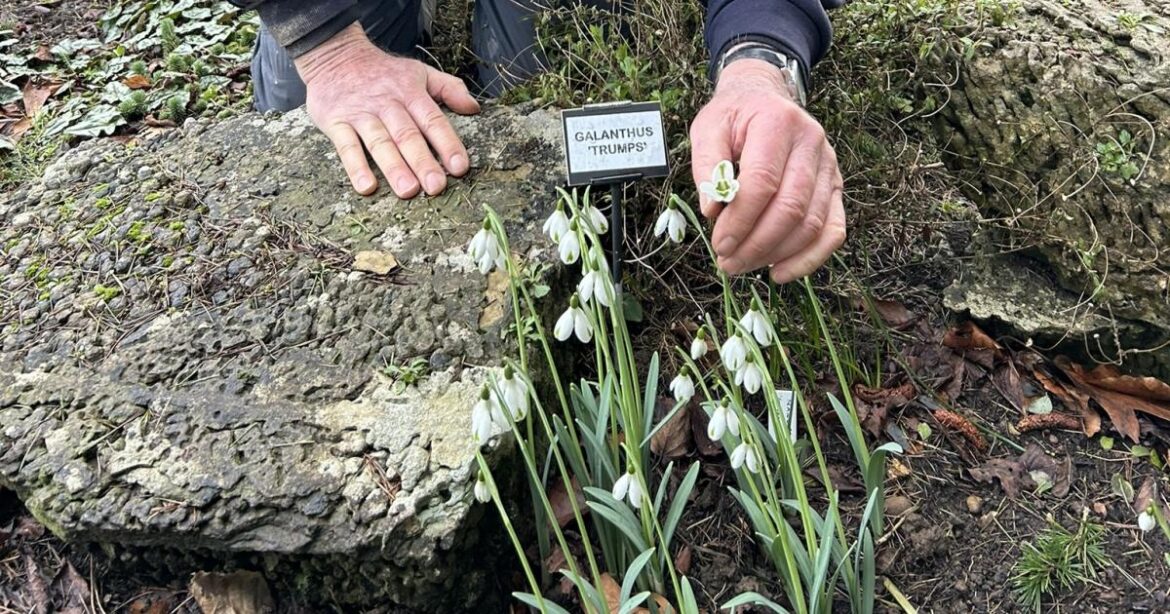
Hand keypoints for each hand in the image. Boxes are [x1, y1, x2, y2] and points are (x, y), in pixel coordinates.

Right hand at [295, 23, 480, 196]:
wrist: (333, 54)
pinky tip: (366, 187)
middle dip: (423, 162)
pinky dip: (355, 167)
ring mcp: (361, 113)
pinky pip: (346, 146)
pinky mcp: (336, 122)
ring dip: (394, 167)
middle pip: (407, 135)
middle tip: (436, 187)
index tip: (460, 167)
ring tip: (408, 191)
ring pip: (380, 142)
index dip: (447, 143)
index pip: (433, 120)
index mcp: (411, 93)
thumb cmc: (383, 71)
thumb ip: (449, 88)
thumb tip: (475, 108)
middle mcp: (387, 104)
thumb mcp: (419, 71)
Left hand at [690, 59, 844, 282]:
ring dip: (776, 254)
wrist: (764, 99)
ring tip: (742, 265)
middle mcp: (812, 143)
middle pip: (791, 207)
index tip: (718, 243)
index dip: (741, 219)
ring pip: (813, 224)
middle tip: (727, 263)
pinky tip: (780, 273)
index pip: (763, 181)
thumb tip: (713, 210)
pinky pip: (833, 230)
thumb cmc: (734, 116)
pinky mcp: (836, 187)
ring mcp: (829, 166)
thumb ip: (707, 165)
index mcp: (778, 123)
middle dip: (756, 243)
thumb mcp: (708, 128)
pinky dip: (809, 258)